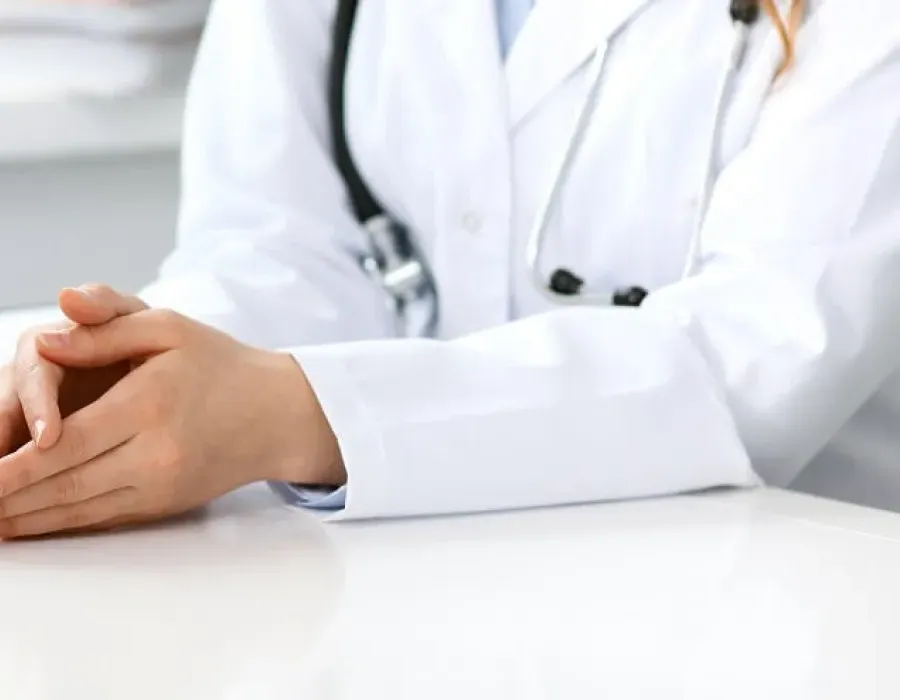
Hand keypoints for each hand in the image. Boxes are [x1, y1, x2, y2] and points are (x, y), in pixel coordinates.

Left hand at [0, 308, 344, 537]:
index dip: (13, 465)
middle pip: (64, 483)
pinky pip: (102, 518)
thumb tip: (45, 339)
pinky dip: (58, 524)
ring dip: (24, 517)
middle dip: (6, 497)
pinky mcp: (165, 502)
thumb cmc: (222, 365)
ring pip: (78, 508)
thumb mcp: (169, 328)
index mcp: (150, 402)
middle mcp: (155, 452)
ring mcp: (161, 484)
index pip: (67, 442)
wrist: (278, 414)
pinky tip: (28, 523)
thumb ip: (106, 328)